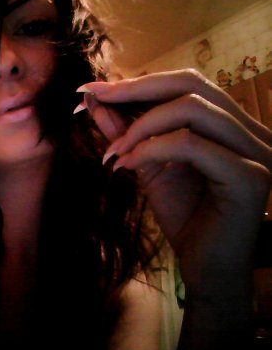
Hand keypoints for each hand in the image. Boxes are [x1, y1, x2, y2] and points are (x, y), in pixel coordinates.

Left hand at [76, 69, 270, 301]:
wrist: (206, 268)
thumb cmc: (184, 216)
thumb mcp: (148, 165)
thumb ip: (127, 133)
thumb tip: (95, 101)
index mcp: (230, 124)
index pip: (186, 83)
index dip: (138, 82)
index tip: (95, 89)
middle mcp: (250, 131)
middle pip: (192, 84)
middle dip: (136, 89)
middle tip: (97, 99)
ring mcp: (256, 152)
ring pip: (193, 109)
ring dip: (142, 126)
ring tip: (115, 150)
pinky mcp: (250, 177)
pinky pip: (192, 145)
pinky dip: (153, 149)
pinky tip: (129, 165)